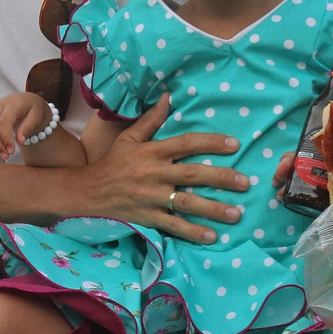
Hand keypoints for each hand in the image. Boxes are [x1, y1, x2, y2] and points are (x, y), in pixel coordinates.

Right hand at [0, 92, 52, 160]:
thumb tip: (20, 141)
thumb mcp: (36, 116)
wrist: (26, 101)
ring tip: (0, 157)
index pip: (4, 121)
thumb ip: (28, 127)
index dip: (6, 137)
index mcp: (12, 104)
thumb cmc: (32, 109)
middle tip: (6, 156)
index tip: (11, 151)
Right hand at [79, 95, 250, 244]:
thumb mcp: (129, 138)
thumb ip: (152, 120)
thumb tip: (169, 97)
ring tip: (237, 214)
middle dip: (220, 178)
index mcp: (152, 151)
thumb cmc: (112, 163)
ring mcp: (150, 197)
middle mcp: (154, 173)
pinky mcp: (147, 217)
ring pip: (186, 203)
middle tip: (245, 182)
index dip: (210, 143)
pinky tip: (212, 236)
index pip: (186, 143)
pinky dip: (192, 232)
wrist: (87, 191)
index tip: (234, 145)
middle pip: (192, 174)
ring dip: (213, 209)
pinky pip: (173, 225)